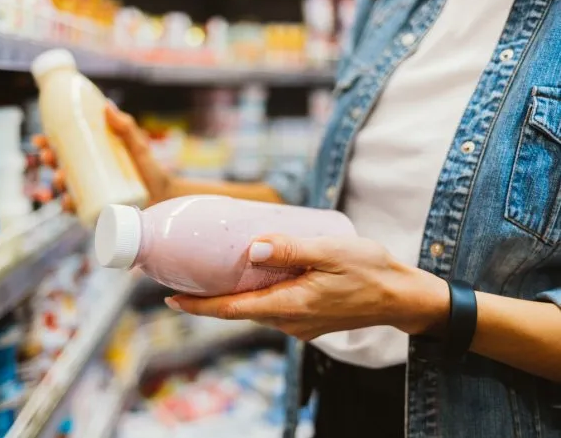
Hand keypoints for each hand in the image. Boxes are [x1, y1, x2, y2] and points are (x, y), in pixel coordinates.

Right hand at [31, 102, 175, 209]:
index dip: (48, 145)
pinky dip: (69, 208)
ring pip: (65, 190)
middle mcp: (88, 177)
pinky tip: (66, 203)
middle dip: (50, 163)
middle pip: (60, 169)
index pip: (64, 150)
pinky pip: (78, 212)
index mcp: (92, 158)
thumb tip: (106, 106)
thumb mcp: (137, 145)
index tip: (40, 139)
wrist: (166, 195)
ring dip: (56, 185)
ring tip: (61, 179)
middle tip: (50, 157)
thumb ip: (125, 127)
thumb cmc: (150, 169)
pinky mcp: (99, 211)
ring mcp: (92, 195)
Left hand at [166, 235, 450, 339]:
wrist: (401, 296)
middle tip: (184, 278)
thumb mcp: (332, 252)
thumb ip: (292, 249)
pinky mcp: (309, 319)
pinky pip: (274, 307)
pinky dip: (257, 294)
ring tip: (214, 271)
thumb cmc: (370, 270)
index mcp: (290, 305)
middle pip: (239, 310)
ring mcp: (300, 323)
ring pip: (257, 308)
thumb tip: (253, 247)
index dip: (199, 307)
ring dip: (233, 295)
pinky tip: (256, 274)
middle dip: (209, 298)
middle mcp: (290, 320)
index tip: (171, 300)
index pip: (232, 310)